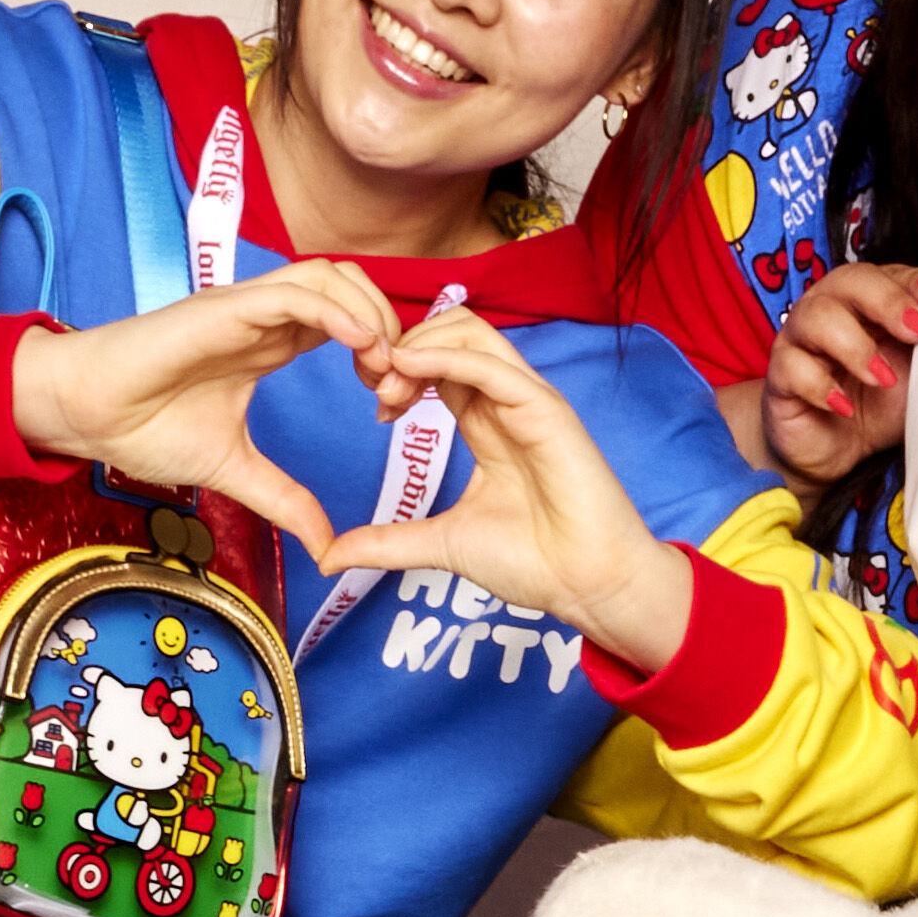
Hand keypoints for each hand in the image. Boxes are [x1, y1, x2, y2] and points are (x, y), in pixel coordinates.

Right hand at [7, 266, 396, 557]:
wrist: (87, 413)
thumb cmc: (144, 427)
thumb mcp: (236, 472)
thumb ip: (286, 502)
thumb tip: (328, 548)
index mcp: (272, 344)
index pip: (349, 323)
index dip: (384, 356)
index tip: (392, 405)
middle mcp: (265, 317)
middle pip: (351, 290)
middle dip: (390, 331)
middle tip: (399, 388)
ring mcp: (245, 307)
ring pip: (329, 278)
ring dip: (370, 317)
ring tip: (383, 370)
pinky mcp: (225, 307)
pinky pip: (294, 292)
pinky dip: (337, 311)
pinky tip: (361, 345)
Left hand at [313, 303, 690, 676]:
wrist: (588, 586)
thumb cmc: (535, 564)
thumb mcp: (441, 544)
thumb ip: (388, 542)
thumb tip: (330, 556)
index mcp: (487, 422)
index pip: (437, 363)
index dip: (397, 371)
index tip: (376, 408)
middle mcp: (507, 401)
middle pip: (449, 330)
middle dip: (401, 348)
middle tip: (376, 390)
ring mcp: (528, 400)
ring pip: (469, 330)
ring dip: (418, 345)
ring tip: (390, 383)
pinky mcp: (546, 408)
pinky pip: (490, 362)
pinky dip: (445, 355)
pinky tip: (409, 370)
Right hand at [764, 260, 917, 484]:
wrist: (837, 453)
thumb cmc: (877, 405)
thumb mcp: (916, 375)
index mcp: (864, 303)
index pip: (883, 274)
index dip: (910, 281)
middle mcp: (829, 311)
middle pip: (848, 280)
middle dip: (886, 301)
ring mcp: (801, 342)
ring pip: (815, 318)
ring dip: (855, 346)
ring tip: (881, 378)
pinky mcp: (781, 378)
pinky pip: (793, 368)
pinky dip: (821, 387)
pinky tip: (844, 407)